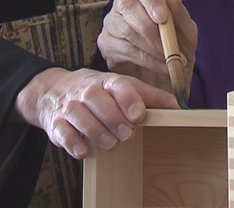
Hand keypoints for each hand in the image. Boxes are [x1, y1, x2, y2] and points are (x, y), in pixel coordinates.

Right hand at [13, 67, 178, 158]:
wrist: (55, 90)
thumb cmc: (99, 92)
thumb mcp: (124, 88)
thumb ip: (149, 97)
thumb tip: (178, 108)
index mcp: (107, 82)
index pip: (118, 86)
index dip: (128, 99)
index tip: (139, 114)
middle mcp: (87, 91)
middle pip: (97, 100)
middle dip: (113, 118)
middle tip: (128, 134)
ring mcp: (69, 106)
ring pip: (79, 115)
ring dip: (96, 131)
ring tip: (111, 145)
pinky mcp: (55, 123)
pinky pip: (61, 131)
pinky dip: (72, 142)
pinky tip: (85, 151)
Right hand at [98, 0, 196, 97]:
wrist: (170, 80)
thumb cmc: (178, 49)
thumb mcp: (187, 34)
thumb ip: (181, 15)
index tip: (162, 17)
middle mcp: (123, 5)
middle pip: (127, 4)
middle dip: (150, 27)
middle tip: (168, 46)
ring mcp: (111, 24)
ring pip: (125, 30)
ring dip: (151, 47)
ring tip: (170, 59)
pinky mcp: (105, 45)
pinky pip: (123, 49)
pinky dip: (147, 60)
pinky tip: (161, 66)